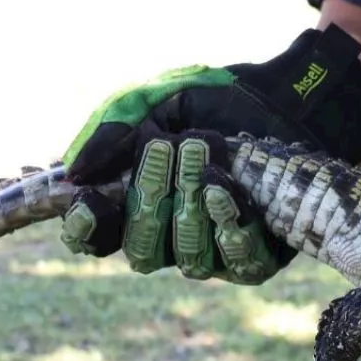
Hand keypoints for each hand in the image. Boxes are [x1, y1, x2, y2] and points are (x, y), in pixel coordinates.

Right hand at [59, 24, 360, 282]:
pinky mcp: (260, 256)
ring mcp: (216, 251)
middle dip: (148, 199)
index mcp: (136, 203)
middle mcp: (172, 236)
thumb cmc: (217, 100)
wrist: (287, 98)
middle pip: (141, 253)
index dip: (85, 228)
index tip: (90, 199)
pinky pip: (237, 263)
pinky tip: (227, 188)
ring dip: (191, 203)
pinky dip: (229, 226)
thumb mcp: (156, 102)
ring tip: (205, 151)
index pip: (96, 238)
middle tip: (165, 147)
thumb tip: (72, 176)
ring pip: (189, 260)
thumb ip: (112, 132)